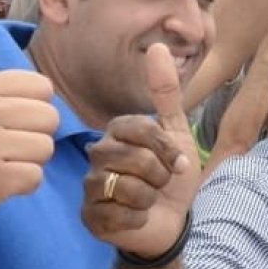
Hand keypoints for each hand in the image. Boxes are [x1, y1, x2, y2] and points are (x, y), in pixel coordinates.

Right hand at [80, 42, 201, 258]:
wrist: (172, 222)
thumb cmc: (172, 176)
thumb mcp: (177, 132)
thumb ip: (166, 92)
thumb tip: (157, 46)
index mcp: (117, 132)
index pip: (141, 129)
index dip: (167, 149)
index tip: (178, 163)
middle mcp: (97, 154)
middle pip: (135, 159)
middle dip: (159, 176)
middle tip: (160, 184)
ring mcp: (90, 186)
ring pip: (126, 187)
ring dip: (149, 198)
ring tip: (147, 200)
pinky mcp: (89, 216)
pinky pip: (118, 214)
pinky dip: (137, 219)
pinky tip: (136, 218)